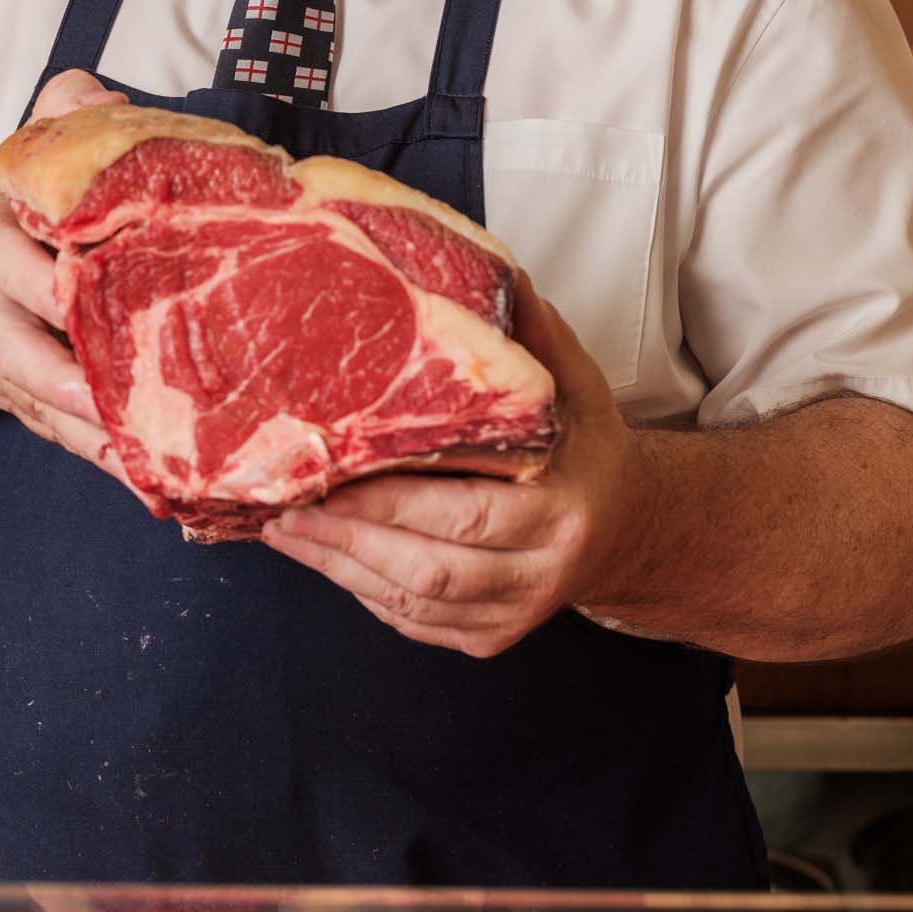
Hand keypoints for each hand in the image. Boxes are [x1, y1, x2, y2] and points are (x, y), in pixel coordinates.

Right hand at [0, 69, 127, 466]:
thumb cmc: (29, 209)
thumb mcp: (36, 153)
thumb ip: (63, 115)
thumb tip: (98, 95)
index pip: (12, 262)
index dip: (42, 279)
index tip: (78, 289)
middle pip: (16, 350)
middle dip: (59, 377)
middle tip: (107, 397)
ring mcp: (7, 363)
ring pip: (39, 405)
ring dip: (86, 433)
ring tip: (135, 454)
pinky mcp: (30, 402)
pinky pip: (60, 434)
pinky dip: (98, 455)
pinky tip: (144, 472)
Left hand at [261, 276, 658, 657]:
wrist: (626, 529)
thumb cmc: (587, 448)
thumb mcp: (576, 385)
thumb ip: (535, 335)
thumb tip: (496, 273)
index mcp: (561, 509)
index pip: (464, 514)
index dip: (390, 503)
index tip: (331, 477)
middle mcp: (540, 571)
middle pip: (429, 567)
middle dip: (348, 540)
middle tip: (286, 510)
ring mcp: (514, 614)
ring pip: (414, 603)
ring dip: (341, 570)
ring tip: (286, 533)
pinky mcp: (490, 638)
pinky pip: (416, 623)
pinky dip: (364, 593)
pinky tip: (326, 558)